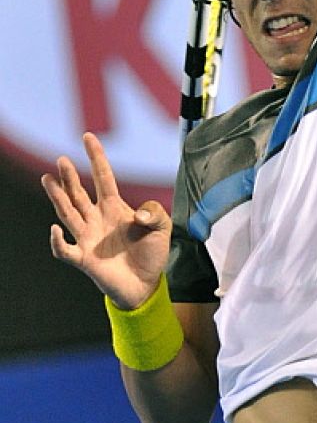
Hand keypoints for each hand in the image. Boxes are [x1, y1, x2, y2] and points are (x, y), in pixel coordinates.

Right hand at [41, 133, 170, 309]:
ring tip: (48, 179)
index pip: (103, 177)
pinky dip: (57, 241)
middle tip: (62, 159)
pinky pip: (64, 249)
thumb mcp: (162, 227)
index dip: (96, 157)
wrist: (146, 285)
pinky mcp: (84, 259)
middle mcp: (97, 218)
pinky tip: (56, 229)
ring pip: (67, 213)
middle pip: (79, 193)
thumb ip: (155, 213)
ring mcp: (87, 237)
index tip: (88, 137)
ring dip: (58, 198)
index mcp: (115, 207)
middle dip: (70, 176)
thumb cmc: (151, 253)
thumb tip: (136, 215)